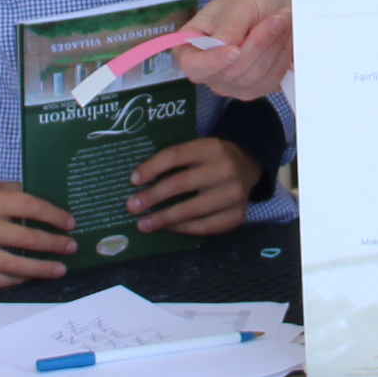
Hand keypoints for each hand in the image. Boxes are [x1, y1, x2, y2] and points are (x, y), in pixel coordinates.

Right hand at [0, 175, 76, 287]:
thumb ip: (21, 195)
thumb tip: (55, 212)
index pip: (31, 207)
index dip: (54, 216)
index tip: (71, 223)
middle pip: (26, 239)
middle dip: (54, 245)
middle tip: (71, 247)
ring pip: (13, 266)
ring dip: (41, 269)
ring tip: (60, 269)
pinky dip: (17, 280)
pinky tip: (31, 276)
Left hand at [126, 134, 257, 236]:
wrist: (246, 168)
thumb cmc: (210, 160)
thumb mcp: (196, 150)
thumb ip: (174, 161)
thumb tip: (138, 181)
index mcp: (211, 147)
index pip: (175, 155)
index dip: (152, 167)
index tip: (133, 180)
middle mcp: (225, 169)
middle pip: (181, 183)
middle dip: (152, 196)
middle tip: (132, 206)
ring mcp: (233, 194)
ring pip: (191, 210)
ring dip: (163, 219)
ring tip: (143, 224)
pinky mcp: (236, 216)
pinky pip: (203, 227)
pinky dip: (182, 229)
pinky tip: (168, 228)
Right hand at [181, 0, 293, 101]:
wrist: (277, 2)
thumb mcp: (240, 4)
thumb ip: (229, 27)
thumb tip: (223, 47)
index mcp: (191, 47)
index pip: (193, 66)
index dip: (213, 61)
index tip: (234, 50)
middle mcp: (208, 71)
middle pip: (230, 72)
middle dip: (257, 43)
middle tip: (278, 17)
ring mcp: (231, 84)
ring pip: (254, 76)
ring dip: (273, 47)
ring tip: (282, 21)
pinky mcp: (255, 89)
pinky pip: (270, 81)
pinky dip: (281, 57)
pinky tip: (283, 39)